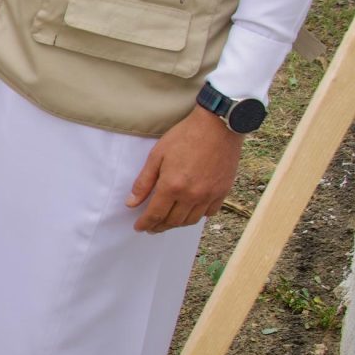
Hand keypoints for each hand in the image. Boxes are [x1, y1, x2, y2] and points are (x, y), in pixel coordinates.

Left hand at [127, 105, 244, 233]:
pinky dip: (197, 215)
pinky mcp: (223, 191)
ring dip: (177, 223)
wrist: (218, 126)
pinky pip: (209, 212)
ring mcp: (209, 195)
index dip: (145, 224)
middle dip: (159, 226)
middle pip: (173, 221)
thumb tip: (131, 203)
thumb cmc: (185, 136)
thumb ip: (144, 182)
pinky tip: (190, 210)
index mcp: (172, 186)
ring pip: (190, 220)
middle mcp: (191, 195)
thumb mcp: (157, 156)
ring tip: (168, 220)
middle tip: (151, 227)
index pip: (155, 215)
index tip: (139, 228)